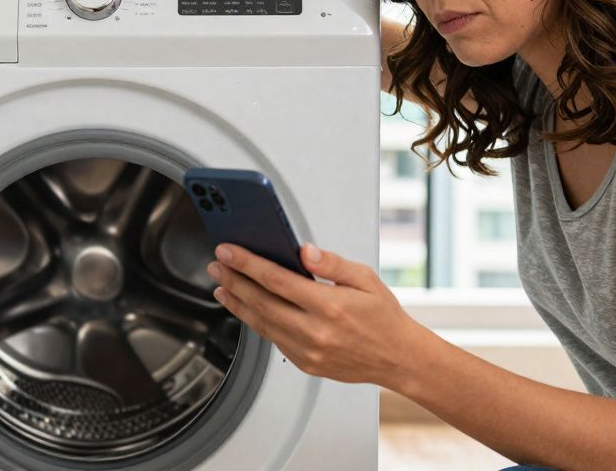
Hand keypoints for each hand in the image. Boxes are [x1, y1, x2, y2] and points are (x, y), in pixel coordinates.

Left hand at [206, 242, 423, 386]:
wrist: (398, 359)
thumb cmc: (383, 317)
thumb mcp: (365, 279)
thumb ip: (331, 264)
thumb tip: (303, 251)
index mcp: (329, 306)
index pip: (276, 279)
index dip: (247, 263)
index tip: (228, 250)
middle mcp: (315, 331)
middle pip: (261, 302)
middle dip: (234, 280)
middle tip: (217, 265)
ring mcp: (308, 351)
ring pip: (261, 324)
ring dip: (237, 303)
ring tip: (222, 286)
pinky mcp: (305, 363)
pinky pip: (272, 339)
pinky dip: (255, 322)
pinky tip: (246, 308)